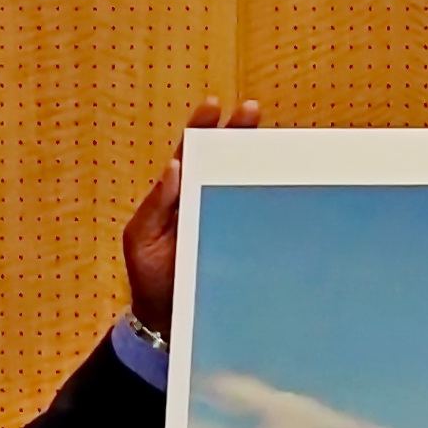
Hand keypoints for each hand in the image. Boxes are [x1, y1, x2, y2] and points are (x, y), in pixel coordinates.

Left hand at [123, 99, 265, 339]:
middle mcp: (203, 202)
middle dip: (238, 134)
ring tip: (272, 138)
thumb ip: (156, 204)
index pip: (190, 153)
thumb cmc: (150, 278)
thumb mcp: (141, 239)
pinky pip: (255, 216)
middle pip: (222, 160)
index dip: (201, 128)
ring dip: (256, 160)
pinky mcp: (240, 243)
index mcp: (177, 196)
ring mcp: (223, 221)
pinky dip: (270, 199)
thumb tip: (175, 166)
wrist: (168, 322)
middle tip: (253, 110)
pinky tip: (286, 183)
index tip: (214, 106)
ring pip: (242, 183)